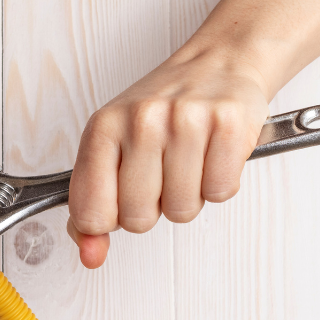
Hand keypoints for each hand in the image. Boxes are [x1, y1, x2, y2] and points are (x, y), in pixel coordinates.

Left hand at [67, 47, 269, 267]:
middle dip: (153, 208)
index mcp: (102, 127)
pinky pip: (219, 192)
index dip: (109, 220)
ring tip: (188, 161)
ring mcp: (186, 120)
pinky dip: (219, 184)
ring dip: (188, 196)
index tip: (119, 202)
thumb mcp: (112, 149)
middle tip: (162, 173)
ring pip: (182, 211)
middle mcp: (141, 120)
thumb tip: (90, 256)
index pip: (90, 213)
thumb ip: (93, 207)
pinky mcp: (229, 125)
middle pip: (138, 219)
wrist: (218, 63)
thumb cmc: (160, 112)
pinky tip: (212, 155)